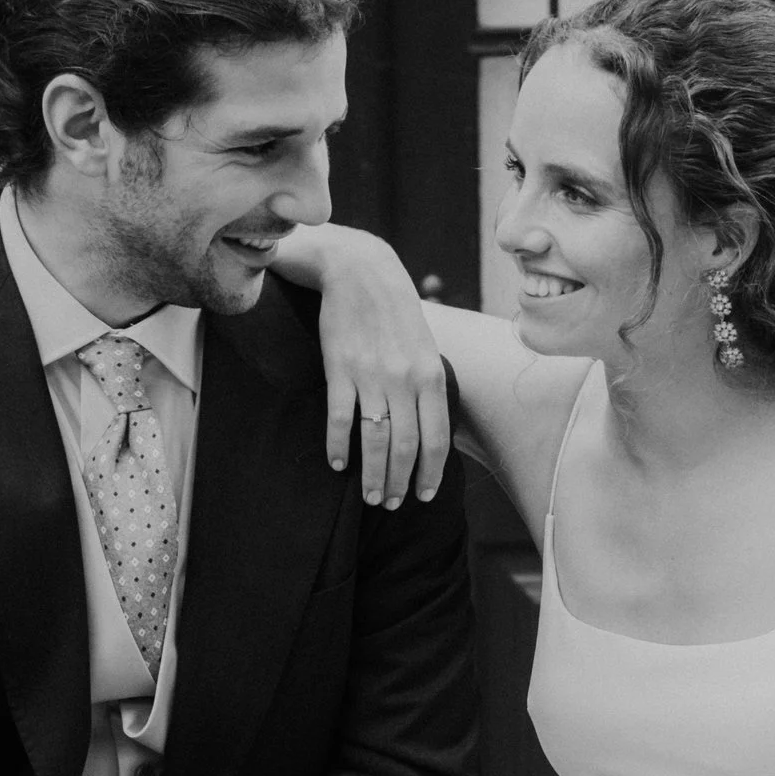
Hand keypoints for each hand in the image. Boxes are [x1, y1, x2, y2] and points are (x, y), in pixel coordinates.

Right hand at [314, 230, 449, 508]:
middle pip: (406, 446)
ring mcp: (371, 375)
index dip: (431, 473)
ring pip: (375, 440)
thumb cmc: (395, 310)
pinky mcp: (339, 370)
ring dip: (373, 475)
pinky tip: (337, 464)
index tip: (423, 495)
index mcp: (431, 375)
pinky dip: (338, 447)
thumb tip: (431, 429)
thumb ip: (430, 385)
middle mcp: (404, 379)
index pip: (437, 438)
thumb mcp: (425, 345)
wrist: (360, 271)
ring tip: (370, 497)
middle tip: (392, 504)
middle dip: (400, 482)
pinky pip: (340, 419)